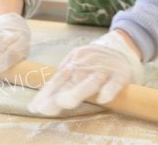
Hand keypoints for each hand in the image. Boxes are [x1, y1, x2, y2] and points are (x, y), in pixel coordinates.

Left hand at [28, 31, 142, 115]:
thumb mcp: (76, 65)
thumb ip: (62, 81)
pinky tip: (103, 98)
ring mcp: (103, 69)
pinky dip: (109, 90)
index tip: (36, 107)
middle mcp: (87, 64)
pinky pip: (115, 83)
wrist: (122, 48)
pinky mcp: (120, 75)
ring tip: (65, 103)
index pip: (58, 79)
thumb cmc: (93, 62)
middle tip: (46, 108)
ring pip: (90, 81)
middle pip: (71, 80)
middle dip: (58, 94)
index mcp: (74, 62)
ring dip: (78, 91)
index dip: (47, 93)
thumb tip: (40, 101)